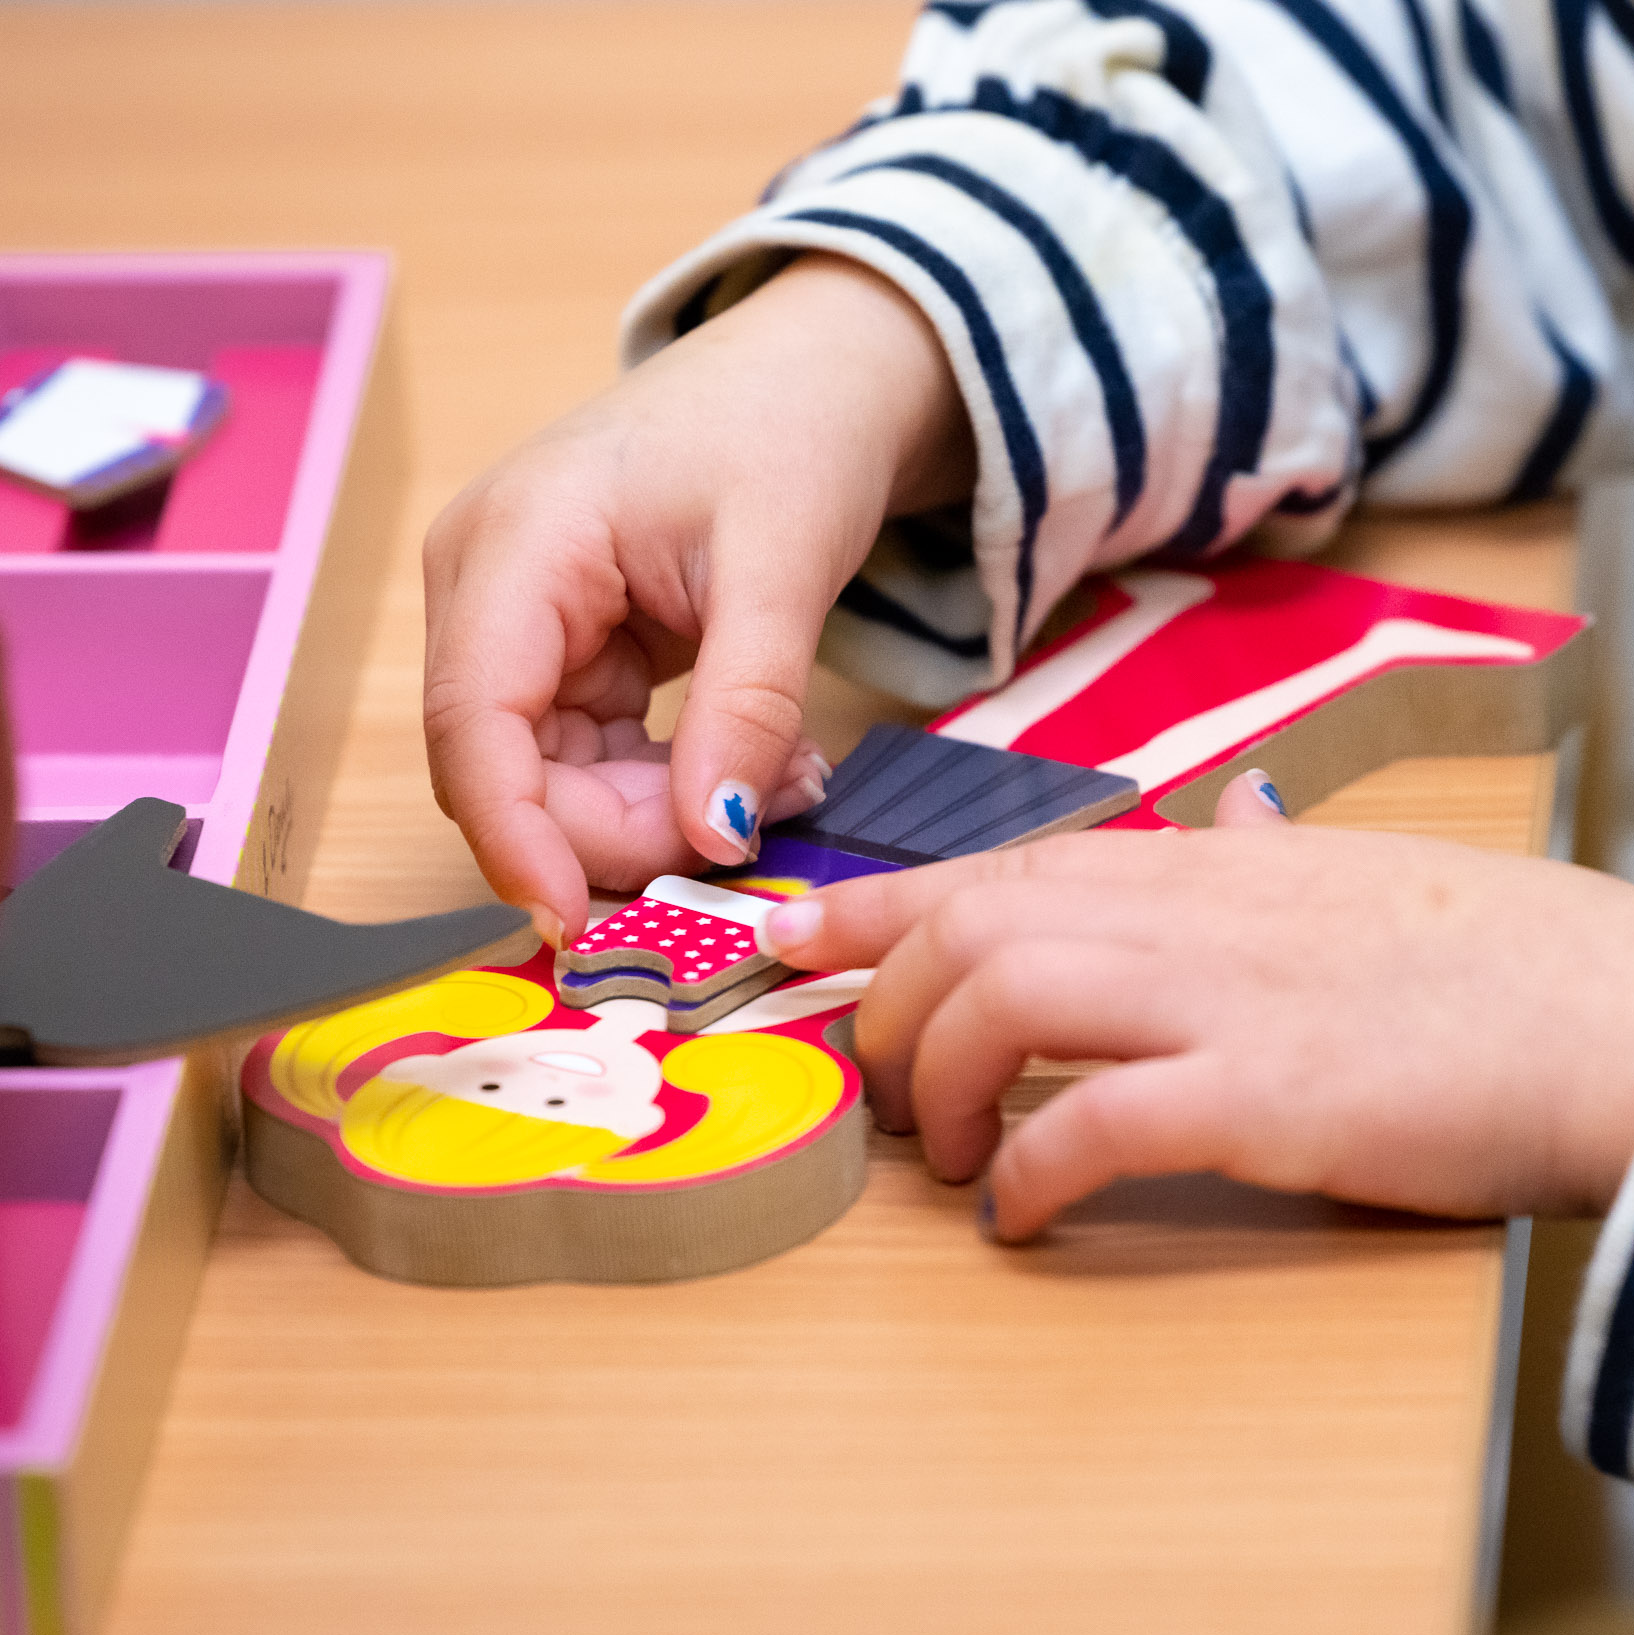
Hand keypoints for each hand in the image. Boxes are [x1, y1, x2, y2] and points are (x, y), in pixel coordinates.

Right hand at [422, 255, 973, 941]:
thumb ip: (745, 706)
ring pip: (556, 778)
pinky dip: (673, 782)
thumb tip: (713, 837)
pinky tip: (762, 766)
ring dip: (661, 812)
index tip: (576, 923)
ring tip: (785, 782)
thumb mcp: (782, 567)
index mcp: (513, 545)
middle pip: (509, 769)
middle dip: (619, 830)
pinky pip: (597, 756)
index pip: (474, 726)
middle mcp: (490, 587)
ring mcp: (524, 621)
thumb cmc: (789, 429)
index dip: (516, 838)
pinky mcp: (570, 648)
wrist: (819, 371)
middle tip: (747, 835)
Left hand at [758, 774, 1633, 1240]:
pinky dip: (1027, 1171)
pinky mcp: (1267, 1093)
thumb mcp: (1380, 879)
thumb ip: (1286, 859)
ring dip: (936, 1083)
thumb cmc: (1517, 962)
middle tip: (874, 1079)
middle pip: (977, 922)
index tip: (798, 932)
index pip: (1013, 860)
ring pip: (1004, 996)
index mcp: (1226, 863)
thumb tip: (1242, 819)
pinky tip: (1020, 1213)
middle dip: (888, 1000)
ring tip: (942, 1158)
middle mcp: (1206, 909)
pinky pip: (1091, 1123)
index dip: (884, 899)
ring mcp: (1231, 994)